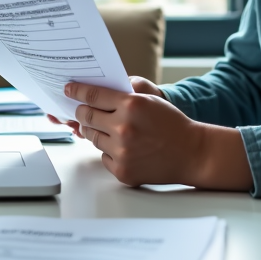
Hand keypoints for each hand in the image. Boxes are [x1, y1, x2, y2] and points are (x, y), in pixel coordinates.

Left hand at [64, 80, 252, 190]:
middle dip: (82, 112)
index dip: (77, 91)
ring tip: (113, 130)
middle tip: (82, 110)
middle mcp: (123, 128)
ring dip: (97, 132)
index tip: (68, 89)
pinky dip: (110, 152)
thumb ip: (125, 92)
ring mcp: (122, 151)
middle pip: (86, 117)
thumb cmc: (171, 123)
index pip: (93, 95)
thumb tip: (98, 90)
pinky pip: (103, 157)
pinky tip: (126, 148)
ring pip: (92, 138)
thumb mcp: (151, 98)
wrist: (191, 153)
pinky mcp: (122, 170)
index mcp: (131, 105)